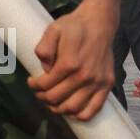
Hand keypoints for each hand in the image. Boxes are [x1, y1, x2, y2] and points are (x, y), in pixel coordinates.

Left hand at [27, 2, 119, 120]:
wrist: (99, 23)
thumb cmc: (74, 26)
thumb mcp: (53, 30)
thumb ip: (44, 48)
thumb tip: (44, 68)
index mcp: (69, 63)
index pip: (46, 84)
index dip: (35, 86)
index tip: (31, 82)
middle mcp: (84, 75)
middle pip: (57, 98)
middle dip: (43, 98)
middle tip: (39, 93)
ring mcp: (97, 82)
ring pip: (73, 108)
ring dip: (58, 109)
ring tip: (51, 102)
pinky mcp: (107, 85)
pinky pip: (94, 109)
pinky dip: (80, 115)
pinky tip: (70, 110)